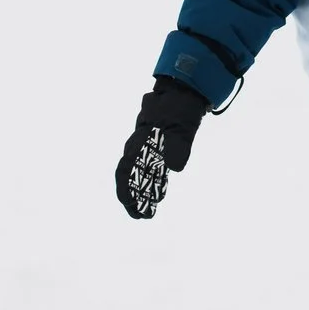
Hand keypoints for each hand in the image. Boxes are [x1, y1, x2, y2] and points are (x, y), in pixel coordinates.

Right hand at [115, 77, 208, 218]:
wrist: (183, 93)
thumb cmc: (178, 109)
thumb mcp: (180, 127)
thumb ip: (178, 147)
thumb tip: (174, 168)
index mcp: (140, 142)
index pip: (126, 169)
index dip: (125, 188)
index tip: (128, 204)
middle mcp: (140, 147)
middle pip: (130, 176)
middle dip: (132, 197)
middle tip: (139, 216)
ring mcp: (149, 148)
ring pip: (140, 175)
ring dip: (142, 193)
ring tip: (148, 212)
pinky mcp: (160, 149)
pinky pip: (152, 170)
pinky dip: (154, 184)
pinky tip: (159, 195)